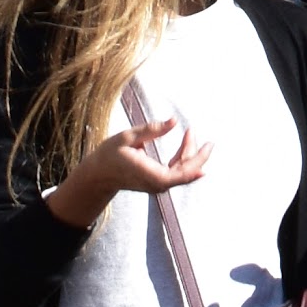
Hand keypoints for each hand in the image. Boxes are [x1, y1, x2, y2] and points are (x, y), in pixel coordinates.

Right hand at [47, 113, 212, 227]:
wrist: (99, 174)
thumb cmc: (110, 154)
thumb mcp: (128, 136)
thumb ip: (152, 130)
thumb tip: (174, 121)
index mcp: (150, 174)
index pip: (181, 174)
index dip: (197, 162)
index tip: (208, 146)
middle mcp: (156, 184)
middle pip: (185, 174)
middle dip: (198, 155)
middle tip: (206, 138)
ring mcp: (157, 185)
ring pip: (181, 173)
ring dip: (189, 154)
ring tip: (190, 132)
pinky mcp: (156, 182)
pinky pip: (175, 172)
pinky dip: (182, 158)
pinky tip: (185, 144)